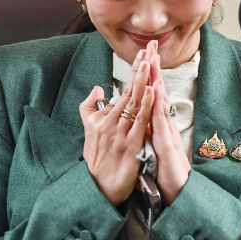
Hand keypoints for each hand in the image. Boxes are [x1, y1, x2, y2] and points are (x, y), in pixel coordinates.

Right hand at [79, 51, 154, 205]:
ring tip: (149, 64)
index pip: (123, 91)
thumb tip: (99, 87)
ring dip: (142, 82)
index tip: (141, 55)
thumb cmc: (97, 160)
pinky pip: (139, 122)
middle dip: (138, 71)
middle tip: (146, 51)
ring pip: (133, 104)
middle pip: (128, 92)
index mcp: (104, 118)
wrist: (98, 188)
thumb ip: (90, 107)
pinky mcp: (129, 146)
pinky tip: (151, 92)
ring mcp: (120, 134)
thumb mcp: (88, 131)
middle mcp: (111, 123)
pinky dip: (145, 106)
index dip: (133, 73)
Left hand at [148, 46, 190, 204]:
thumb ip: (150, 129)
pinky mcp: (167, 142)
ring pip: (161, 100)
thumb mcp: (154, 146)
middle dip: (154, 67)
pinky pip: (161, 119)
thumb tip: (143, 116)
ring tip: (153, 57)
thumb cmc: (167, 170)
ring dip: (157, 77)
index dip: (148, 74)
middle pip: (158, 90)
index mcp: (158, 123)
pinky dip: (158, 102)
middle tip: (152, 45)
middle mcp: (164, 123)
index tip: (144, 54)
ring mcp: (167, 130)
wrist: (179, 190)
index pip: (151, 93)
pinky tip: (156, 87)